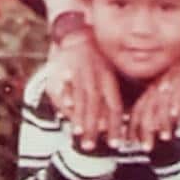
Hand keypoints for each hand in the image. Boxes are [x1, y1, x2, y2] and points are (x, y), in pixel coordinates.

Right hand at [44, 29, 123, 149]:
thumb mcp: (108, 76)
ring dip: (80, 115)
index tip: (115, 144)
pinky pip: (64, 83)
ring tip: (77, 132)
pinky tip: (65, 105)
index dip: (115, 126)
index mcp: (107, 81)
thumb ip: (109, 99)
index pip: (114, 107)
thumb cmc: (95, 60)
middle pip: (96, 106)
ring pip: (82, 96)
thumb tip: (115, 124)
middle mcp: (95, 78)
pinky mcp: (63, 69)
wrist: (77, 33)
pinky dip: (65, 93)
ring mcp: (79, 73)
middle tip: (90, 146)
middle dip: (93, 127)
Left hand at [127, 16, 179, 149]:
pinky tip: (175, 115)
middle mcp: (161, 87)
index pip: (141, 110)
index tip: (135, 143)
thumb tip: (173, 120)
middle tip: (145, 148)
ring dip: (161, 122)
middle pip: (147, 111)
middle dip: (145, 131)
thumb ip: (173, 103)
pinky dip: (176, 104)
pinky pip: (179, 91)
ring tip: (161, 137)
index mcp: (156, 89)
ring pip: (162, 104)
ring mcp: (172, 83)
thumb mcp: (177, 86)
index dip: (136, 128)